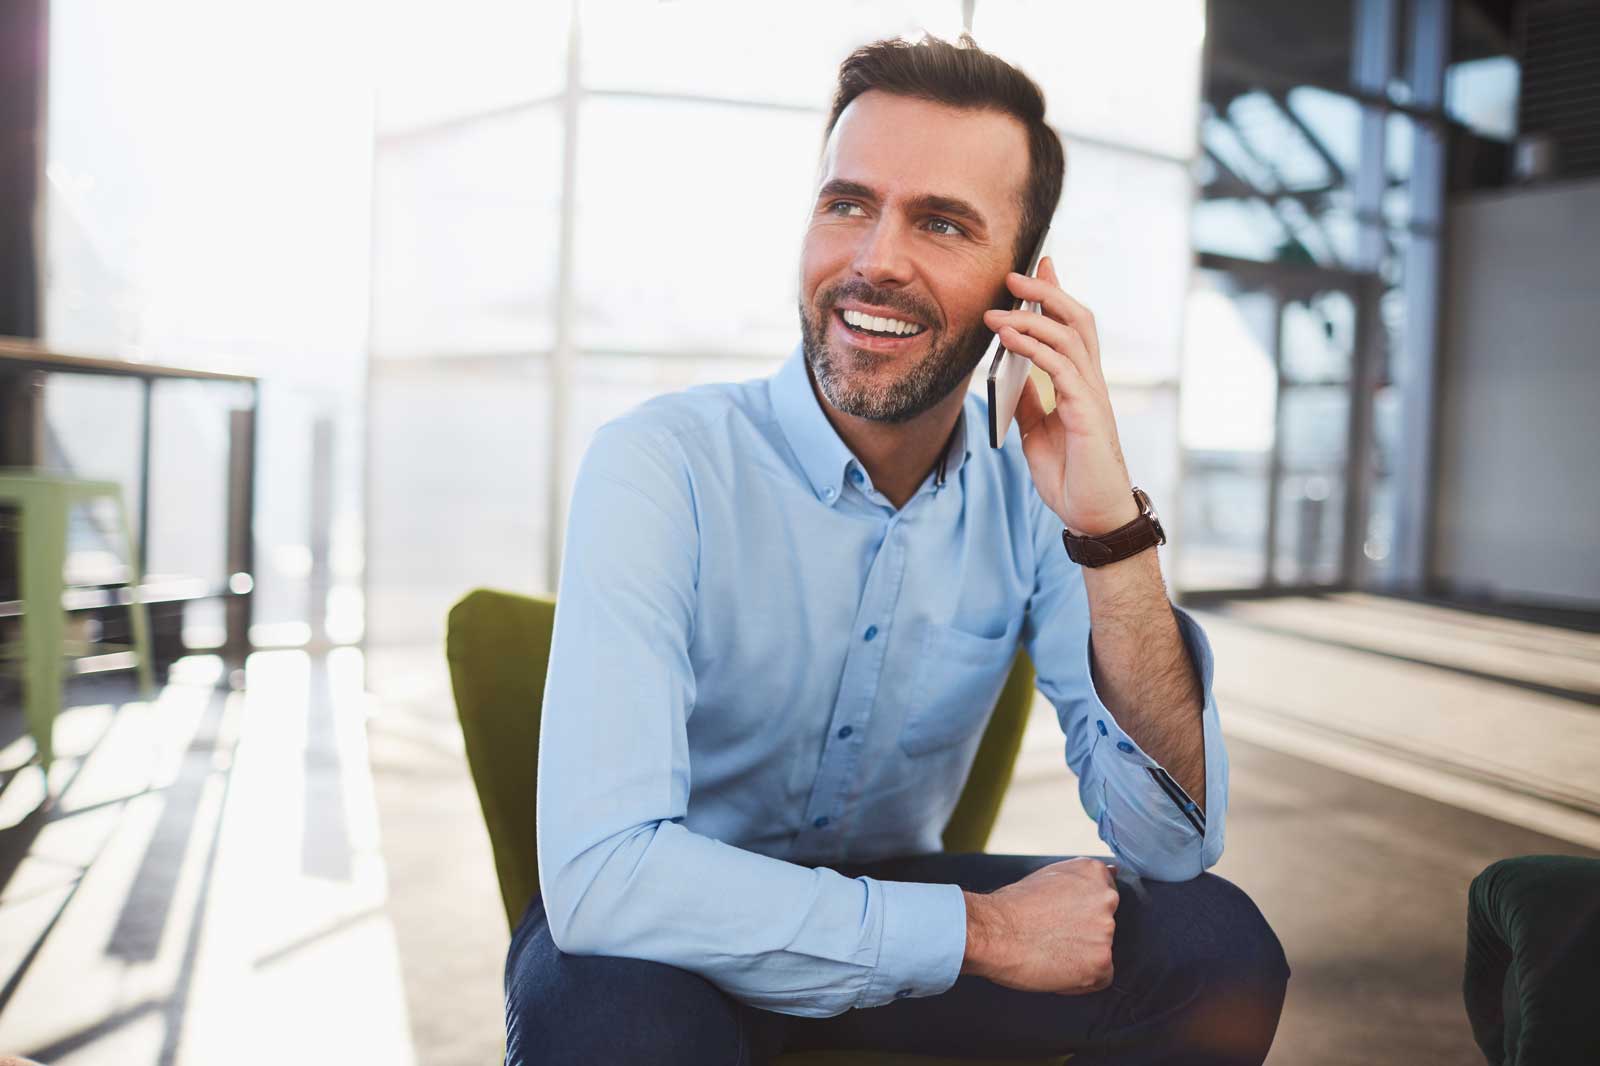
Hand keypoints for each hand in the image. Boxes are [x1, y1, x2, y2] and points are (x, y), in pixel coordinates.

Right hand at [961, 857, 1119, 994]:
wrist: (992, 932)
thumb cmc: (1013, 905)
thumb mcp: (1050, 875)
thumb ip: (1084, 877)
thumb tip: (1114, 872)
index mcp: (1094, 873)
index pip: (1105, 899)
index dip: (1080, 913)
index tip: (1060, 918)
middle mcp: (1107, 899)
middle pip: (1105, 925)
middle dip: (1083, 933)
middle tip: (1052, 935)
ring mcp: (1106, 931)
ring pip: (1102, 951)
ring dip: (1082, 955)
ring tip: (1051, 950)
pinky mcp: (1102, 963)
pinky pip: (1100, 978)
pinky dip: (1082, 979)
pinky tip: (1057, 968)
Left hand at [982, 258, 1137, 535]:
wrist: (1092, 515)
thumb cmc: (1071, 476)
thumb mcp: (1036, 432)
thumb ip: (1028, 400)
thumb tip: (1009, 374)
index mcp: (1080, 384)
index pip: (1071, 327)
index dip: (1056, 294)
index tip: (1038, 266)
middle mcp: (1090, 382)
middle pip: (1077, 319)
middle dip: (1047, 291)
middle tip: (1015, 273)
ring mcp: (1092, 395)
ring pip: (1070, 336)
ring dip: (1032, 317)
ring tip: (999, 308)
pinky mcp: (1087, 412)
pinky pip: (1061, 369)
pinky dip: (1035, 348)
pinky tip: (1011, 340)